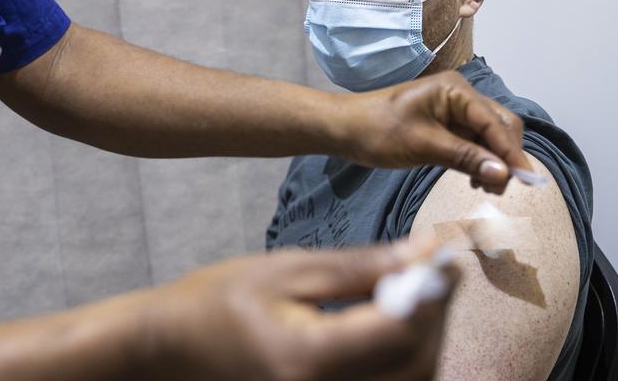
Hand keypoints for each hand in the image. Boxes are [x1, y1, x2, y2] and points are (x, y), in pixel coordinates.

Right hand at [139, 241, 457, 380]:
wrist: (171, 349)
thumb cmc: (219, 300)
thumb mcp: (288, 270)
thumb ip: (360, 267)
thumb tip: (422, 253)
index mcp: (310, 360)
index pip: (402, 331)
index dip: (435, 292)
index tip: (446, 258)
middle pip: (417, 365)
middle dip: (437, 316)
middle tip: (435, 273)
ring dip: (425, 339)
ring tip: (415, 294)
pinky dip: (404, 360)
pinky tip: (393, 325)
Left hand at [338, 71, 531, 193]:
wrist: (345, 129)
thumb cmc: (378, 131)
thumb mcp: (423, 146)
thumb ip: (465, 157)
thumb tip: (504, 174)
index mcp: (455, 91)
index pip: (496, 122)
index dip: (512, 152)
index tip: (525, 181)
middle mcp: (460, 96)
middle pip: (499, 126)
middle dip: (505, 156)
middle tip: (500, 190)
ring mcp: (453, 110)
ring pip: (488, 136)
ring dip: (493, 161)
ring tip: (487, 189)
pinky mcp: (445, 125)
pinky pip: (473, 142)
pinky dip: (479, 160)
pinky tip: (475, 179)